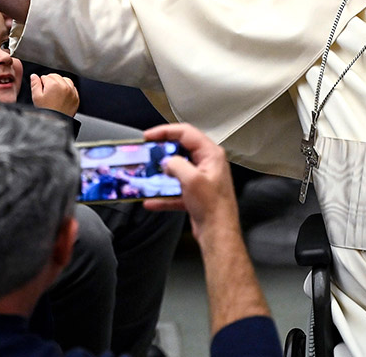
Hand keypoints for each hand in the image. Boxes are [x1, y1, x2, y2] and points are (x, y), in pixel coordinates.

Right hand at [30, 73, 79, 116]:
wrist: (56, 123)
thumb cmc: (46, 111)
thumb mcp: (36, 97)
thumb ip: (35, 84)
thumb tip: (34, 76)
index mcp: (54, 84)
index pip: (45, 77)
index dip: (41, 83)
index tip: (41, 91)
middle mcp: (65, 86)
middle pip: (55, 77)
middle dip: (50, 82)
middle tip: (47, 92)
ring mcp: (72, 92)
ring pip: (65, 80)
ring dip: (60, 83)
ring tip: (55, 93)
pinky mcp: (76, 97)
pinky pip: (72, 88)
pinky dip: (68, 89)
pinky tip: (62, 96)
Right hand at [141, 124, 237, 238]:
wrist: (218, 233)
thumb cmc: (212, 206)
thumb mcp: (191, 180)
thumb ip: (176, 164)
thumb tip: (167, 162)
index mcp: (210, 154)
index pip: (186, 133)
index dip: (165, 131)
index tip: (149, 136)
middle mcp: (207, 164)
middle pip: (181, 150)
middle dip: (163, 152)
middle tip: (147, 153)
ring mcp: (201, 179)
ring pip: (177, 170)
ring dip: (162, 173)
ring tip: (147, 174)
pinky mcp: (195, 194)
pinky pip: (176, 189)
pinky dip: (163, 194)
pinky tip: (151, 201)